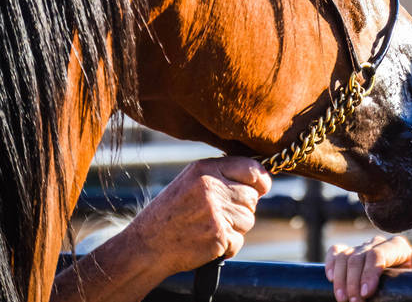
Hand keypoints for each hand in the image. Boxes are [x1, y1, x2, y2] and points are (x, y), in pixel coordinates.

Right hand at [125, 156, 271, 273]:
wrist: (146, 246)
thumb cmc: (171, 213)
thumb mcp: (191, 181)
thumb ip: (222, 175)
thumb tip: (262, 179)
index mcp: (206, 169)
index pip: (252, 168)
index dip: (261, 180)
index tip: (262, 186)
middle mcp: (212, 188)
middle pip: (253, 197)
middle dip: (242, 207)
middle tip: (219, 214)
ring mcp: (216, 213)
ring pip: (249, 219)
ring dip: (235, 227)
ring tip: (209, 227)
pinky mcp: (218, 236)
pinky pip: (239, 240)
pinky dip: (228, 246)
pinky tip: (207, 241)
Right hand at [325, 235, 411, 301]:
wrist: (402, 279)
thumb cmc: (411, 277)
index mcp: (396, 246)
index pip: (378, 255)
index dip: (369, 274)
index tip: (366, 294)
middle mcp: (377, 243)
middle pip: (358, 258)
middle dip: (353, 282)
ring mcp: (362, 247)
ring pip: (345, 256)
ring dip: (340, 279)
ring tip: (343, 299)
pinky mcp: (350, 252)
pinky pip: (336, 251)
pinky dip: (330, 262)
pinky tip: (330, 278)